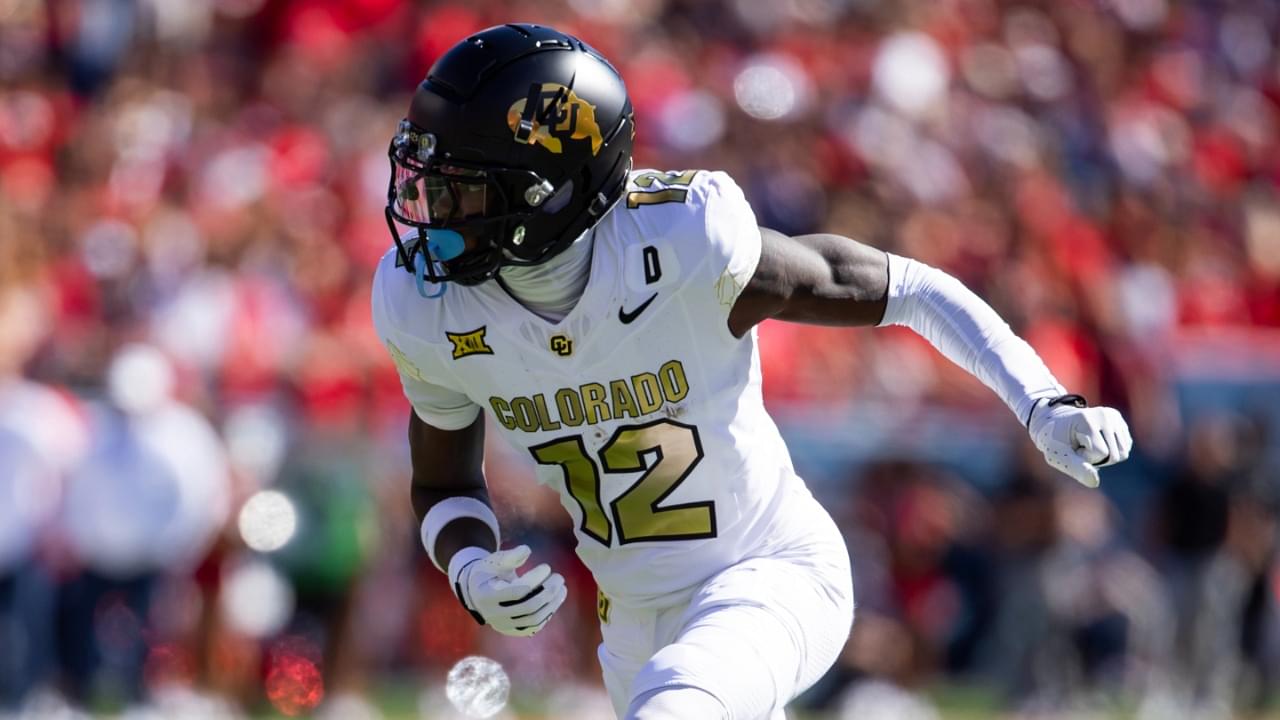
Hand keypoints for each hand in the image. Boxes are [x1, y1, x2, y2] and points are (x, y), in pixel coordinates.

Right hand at [451, 545, 566, 636]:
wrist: (476, 593)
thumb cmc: (488, 573)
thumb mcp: (494, 561)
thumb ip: (509, 556)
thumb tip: (526, 550)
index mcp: (488, 596)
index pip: (518, 591)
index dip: (535, 579)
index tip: (547, 567)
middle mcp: (495, 615)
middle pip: (528, 607)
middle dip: (548, 592)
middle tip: (559, 577)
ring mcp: (504, 625)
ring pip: (533, 619)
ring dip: (552, 604)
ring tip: (562, 588)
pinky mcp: (512, 630)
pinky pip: (533, 626)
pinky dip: (547, 613)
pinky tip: (555, 599)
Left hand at [1028, 395, 1132, 487]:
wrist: (1055, 421)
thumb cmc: (1054, 441)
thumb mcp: (1057, 455)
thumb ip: (1075, 468)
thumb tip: (1094, 482)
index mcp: (1086, 420)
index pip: (1101, 453)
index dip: (1085, 458)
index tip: (1072, 448)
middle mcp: (1104, 415)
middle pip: (1115, 455)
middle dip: (1096, 458)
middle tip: (1079, 447)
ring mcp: (1113, 416)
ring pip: (1123, 453)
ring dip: (1105, 456)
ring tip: (1087, 444)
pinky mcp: (1119, 420)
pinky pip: (1125, 447)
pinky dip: (1111, 450)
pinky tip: (1096, 441)